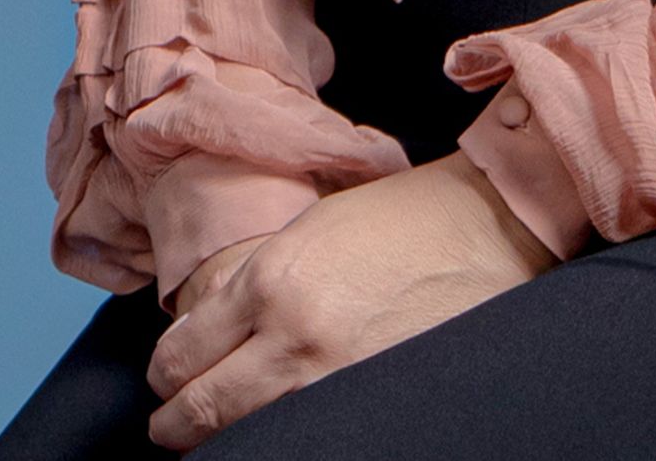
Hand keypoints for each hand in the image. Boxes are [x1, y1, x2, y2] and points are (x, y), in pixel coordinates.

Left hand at [144, 152, 559, 449]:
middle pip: (198, 408)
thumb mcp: (311, 229)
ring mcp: (327, 380)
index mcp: (270, 280)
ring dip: (215, 438)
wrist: (488, 227)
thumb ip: (255, 278)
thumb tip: (208, 325)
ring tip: (209, 437)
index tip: (170, 375)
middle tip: (172, 420)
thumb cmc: (403, 217)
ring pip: (238, 434)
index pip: (182, 353)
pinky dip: (274, 439)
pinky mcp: (366, 404)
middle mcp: (289, 337)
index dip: (167, 370)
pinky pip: (295, 440)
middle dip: (176, 419)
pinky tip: (273, 430)